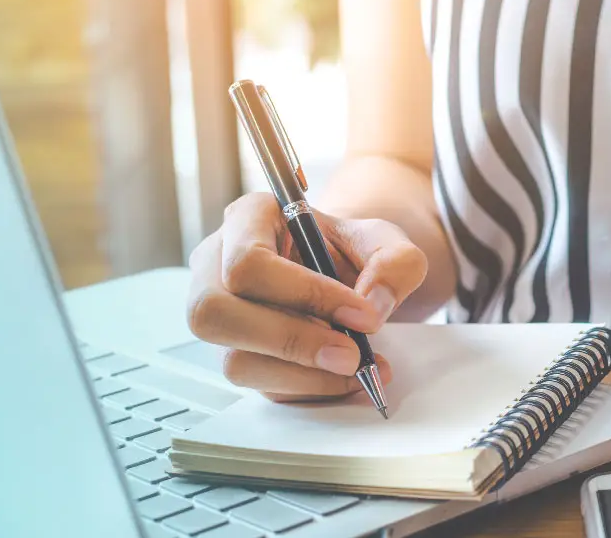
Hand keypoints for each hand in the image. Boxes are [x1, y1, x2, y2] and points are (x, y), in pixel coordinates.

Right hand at [186, 193, 427, 400]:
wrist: (349, 275)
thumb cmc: (353, 250)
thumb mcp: (387, 242)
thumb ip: (395, 263)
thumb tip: (372, 307)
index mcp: (249, 220)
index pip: (250, 262)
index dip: (304, 294)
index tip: (362, 315)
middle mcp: (217, 267)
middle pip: (215, 314)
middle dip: (291, 342)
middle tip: (352, 355)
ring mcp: (220, 317)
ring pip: (235, 360)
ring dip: (303, 375)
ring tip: (357, 367)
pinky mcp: (238, 355)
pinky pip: (260, 386)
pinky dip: (309, 389)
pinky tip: (346, 378)